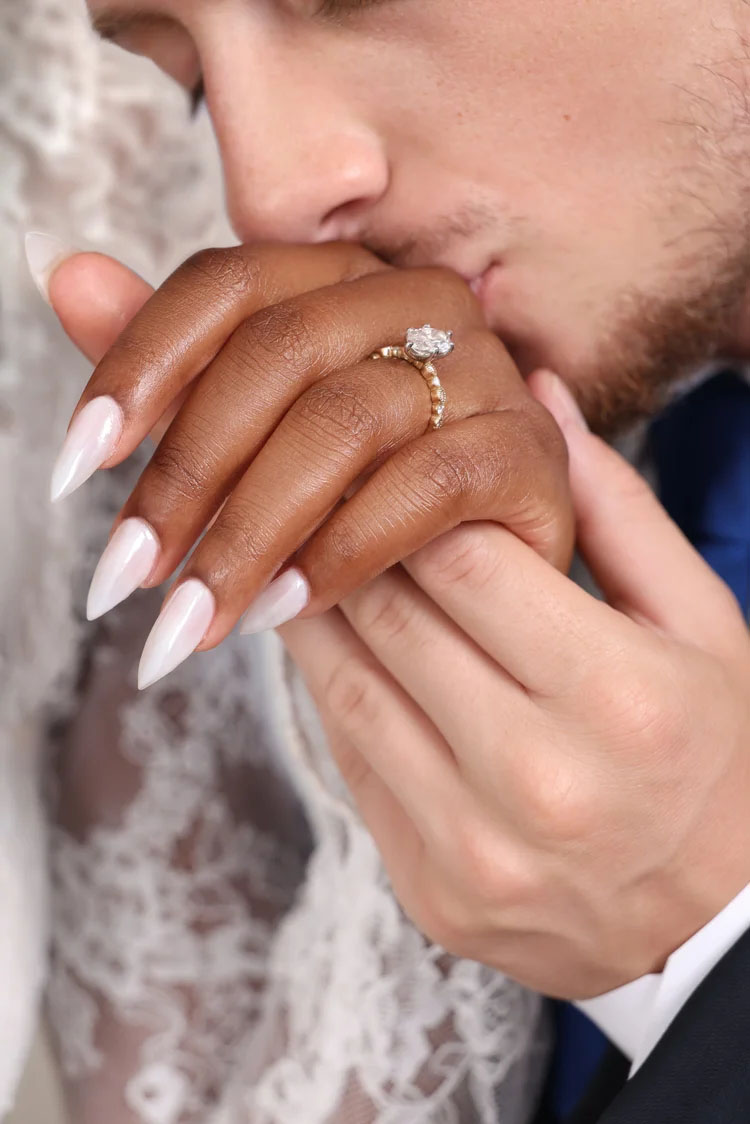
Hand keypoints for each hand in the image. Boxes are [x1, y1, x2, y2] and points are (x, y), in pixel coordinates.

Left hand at [46, 241, 572, 686]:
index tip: (74, 467)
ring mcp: (486, 370)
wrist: (481, 582)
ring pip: (344, 420)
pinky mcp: (530, 452)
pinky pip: (426, 484)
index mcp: (342, 279)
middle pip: (277, 354)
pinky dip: (344, 549)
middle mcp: (417, 301)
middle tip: (124, 577)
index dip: (138, 366)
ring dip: (251, 529)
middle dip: (186, 475)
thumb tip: (69, 278)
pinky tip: (285, 606)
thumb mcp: (254, 443)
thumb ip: (174, 366)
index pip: (225, 286)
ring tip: (195, 615)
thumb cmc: (358, 503)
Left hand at [278, 370, 749, 998]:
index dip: (412, 498)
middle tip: (328, 492)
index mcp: (618, 696)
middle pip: (394, 618)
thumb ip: (616, 506)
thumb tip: (535, 395)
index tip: (390, 463)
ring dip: (315, 609)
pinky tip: (331, 641)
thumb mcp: (703, 622)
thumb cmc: (717, 755)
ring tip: (305, 554)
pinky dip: (332, 688)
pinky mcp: (431, 892)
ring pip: (348, 687)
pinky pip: (349, 761)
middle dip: (352, 542)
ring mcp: (474, 848)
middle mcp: (537, 779)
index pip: (466, 561)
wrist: (713, 931)